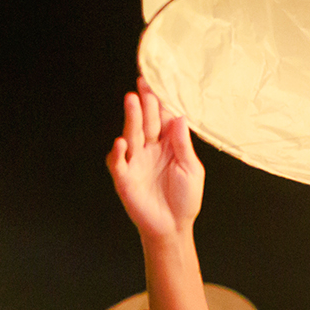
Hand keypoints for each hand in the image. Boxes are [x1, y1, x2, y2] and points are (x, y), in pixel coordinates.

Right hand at [106, 78, 204, 239]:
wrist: (173, 227)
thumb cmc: (185, 199)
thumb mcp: (191, 169)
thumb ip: (182, 144)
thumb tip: (179, 116)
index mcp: (167, 145)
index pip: (161, 118)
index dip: (158, 102)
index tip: (155, 82)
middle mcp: (149, 149)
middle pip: (145, 122)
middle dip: (144, 104)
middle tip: (143, 87)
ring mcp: (135, 162)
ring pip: (131, 135)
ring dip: (131, 118)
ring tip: (132, 101)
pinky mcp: (124, 177)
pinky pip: (118, 162)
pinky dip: (118, 152)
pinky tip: (123, 143)